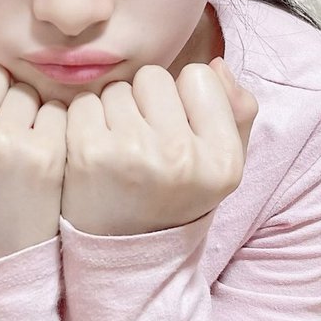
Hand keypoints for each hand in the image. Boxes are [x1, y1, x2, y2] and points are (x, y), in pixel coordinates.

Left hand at [60, 58, 257, 235]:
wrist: (122, 256)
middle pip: (155, 77)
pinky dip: (85, 122)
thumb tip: (217, 64)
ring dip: (115, 112)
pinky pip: (85, 102)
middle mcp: (181, 155)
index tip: (178, 134)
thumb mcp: (221, 166)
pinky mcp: (86, 152)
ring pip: (118, 88)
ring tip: (120, 152)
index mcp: (223, 159)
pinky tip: (94, 154)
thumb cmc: (174, 198)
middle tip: (144, 144)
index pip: (199, 76)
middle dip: (147, 102)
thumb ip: (235, 112)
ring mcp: (132, 153)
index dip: (184, 100)